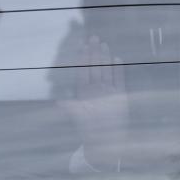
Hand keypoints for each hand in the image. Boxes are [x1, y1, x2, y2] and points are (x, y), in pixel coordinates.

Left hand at [60, 35, 128, 170]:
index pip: (82, 71)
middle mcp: (95, 89)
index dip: (82, 58)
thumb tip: (59, 102)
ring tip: (104, 44)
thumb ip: (70, 108)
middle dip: (93, 53)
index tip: (82, 45)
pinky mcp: (120, 96)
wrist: (105, 141)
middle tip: (93, 38)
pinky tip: (117, 59)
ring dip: (105, 58)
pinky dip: (118, 70)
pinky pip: (119, 80)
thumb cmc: (89, 129)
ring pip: (106, 71)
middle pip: (94, 67)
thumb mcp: (78, 117)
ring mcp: (108, 91)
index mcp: (83, 92)